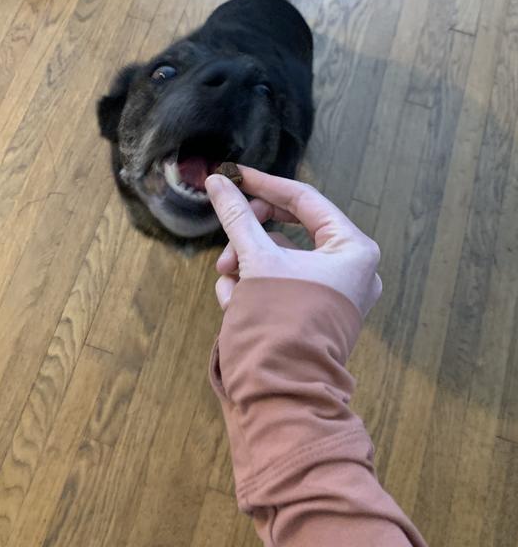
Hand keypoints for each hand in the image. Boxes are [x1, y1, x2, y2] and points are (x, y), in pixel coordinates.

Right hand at [205, 167, 381, 316]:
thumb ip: (238, 216)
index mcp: (353, 249)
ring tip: (227, 283)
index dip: (263, 185)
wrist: (283, 397)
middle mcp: (351, 268)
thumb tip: (218, 180)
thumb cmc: (279, 324)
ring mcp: (335, 292)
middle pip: (290, 228)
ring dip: (247, 264)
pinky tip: (233, 302)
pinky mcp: (315, 312)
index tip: (231, 175)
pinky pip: (282, 282)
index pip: (304, 199)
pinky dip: (254, 286)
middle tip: (226, 239)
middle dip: (250, 235)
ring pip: (280, 257)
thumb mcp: (256, 261)